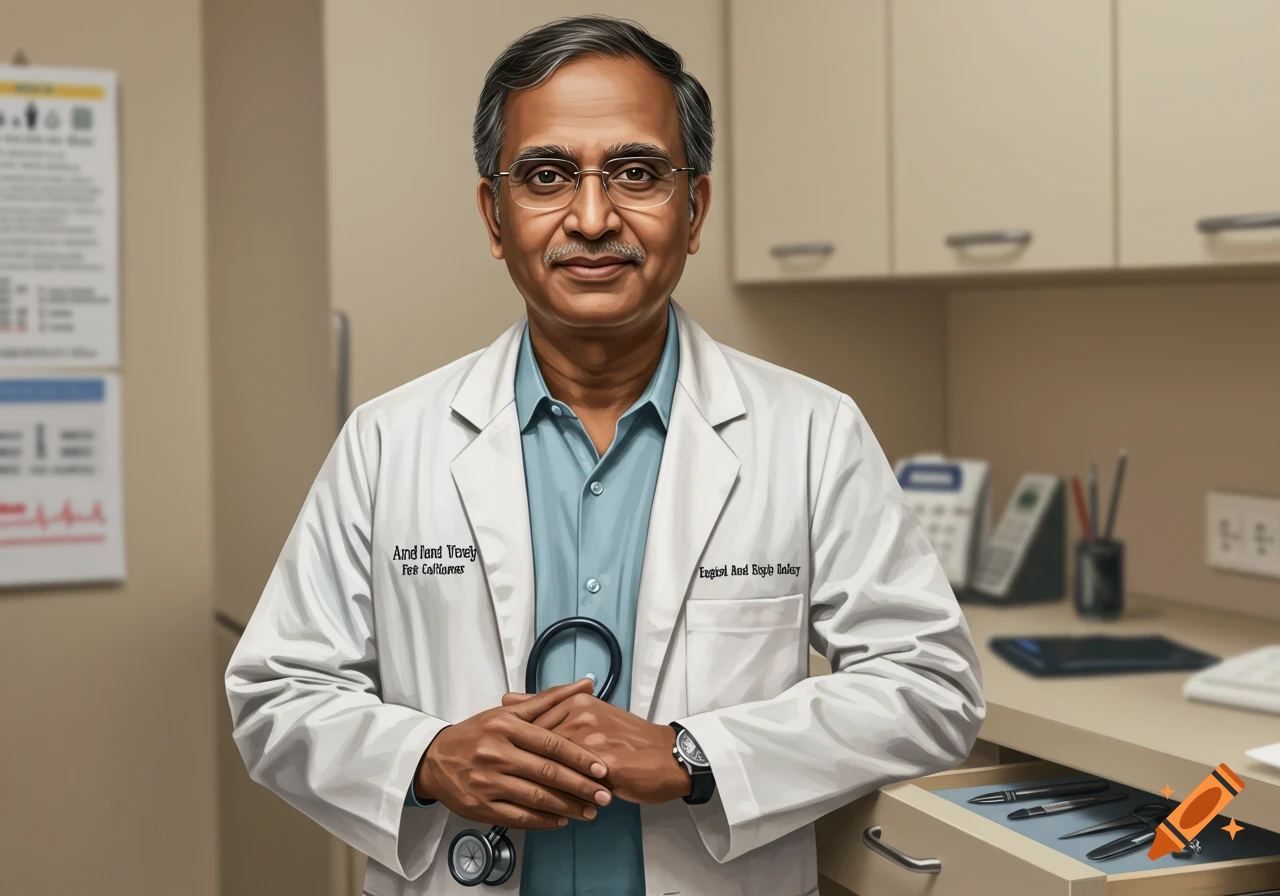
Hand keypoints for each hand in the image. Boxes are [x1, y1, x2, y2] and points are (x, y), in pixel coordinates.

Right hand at [415, 679, 613, 829]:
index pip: (550, 743)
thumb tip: (587, 683)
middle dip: (580, 786)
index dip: (579, 757)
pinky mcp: (479, 806)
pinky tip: (561, 820)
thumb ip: (549, 700)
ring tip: (590, 811)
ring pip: (535, 797)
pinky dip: (543, 820)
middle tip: (604, 795)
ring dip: (567, 806)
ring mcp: (486, 782)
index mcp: (504, 727)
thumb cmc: (478, 733)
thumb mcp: (508, 712)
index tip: (602, 768)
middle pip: (546, 773)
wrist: (434, 759)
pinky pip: (518, 816)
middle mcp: (495, 754)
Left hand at [501, 691, 690, 804]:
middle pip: (535, 745)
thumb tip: (508, 698)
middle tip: (507, 783)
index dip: (513, 746)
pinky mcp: (602, 764)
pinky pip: (570, 785)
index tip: (499, 759)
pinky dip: (558, 799)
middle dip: (520, 768)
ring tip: (525, 800)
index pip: (529, 723)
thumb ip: (547, 705)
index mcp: (575, 701)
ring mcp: (591, 739)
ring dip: (536, 787)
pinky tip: (550, 811)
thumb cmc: (627, 738)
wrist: (666, 757)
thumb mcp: (588, 712)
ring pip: (550, 767)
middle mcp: (581, 715)